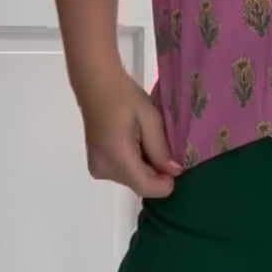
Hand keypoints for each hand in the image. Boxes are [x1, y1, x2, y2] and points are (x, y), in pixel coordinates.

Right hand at [79, 71, 181, 198]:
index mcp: (116, 157)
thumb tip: (174, 173)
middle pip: (139, 184)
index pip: (145, 186)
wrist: (95, 84)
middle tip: (164, 148)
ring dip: (145, 168)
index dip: (164, 184)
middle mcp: (103, 168)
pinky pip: (122, 173)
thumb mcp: (150, 118)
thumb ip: (161, 149)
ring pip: (131, 180)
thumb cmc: (124, 96)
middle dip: (156, 173)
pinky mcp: (95, 164)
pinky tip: (136, 144)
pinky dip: (134, 164)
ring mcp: (97, 168)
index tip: (176, 168)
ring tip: (148, 141)